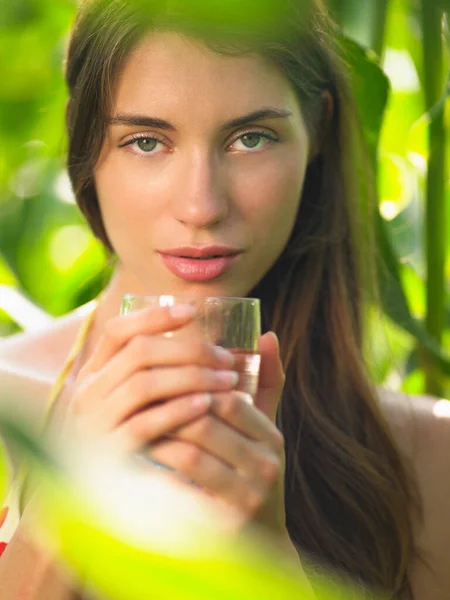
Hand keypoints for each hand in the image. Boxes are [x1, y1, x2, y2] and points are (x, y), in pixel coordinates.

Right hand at [60, 305, 238, 458]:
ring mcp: (93, 423)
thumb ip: (172, 367)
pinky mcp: (108, 454)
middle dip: (189, 350)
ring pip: (143, 385)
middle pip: (138, 353)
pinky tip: (207, 406)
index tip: (193, 312)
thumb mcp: (147, 400)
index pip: (117, 331)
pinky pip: (143, 426)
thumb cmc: (143, 438)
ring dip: (191, 378)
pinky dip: (177, 411)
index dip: (154, 316)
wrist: (110, 498)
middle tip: (227, 358)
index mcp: (94, 373)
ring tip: (227, 380)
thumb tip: (230, 328)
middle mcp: (87, 393)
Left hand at [147, 331, 286, 533]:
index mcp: (270, 436)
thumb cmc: (247, 472)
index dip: (190, 384)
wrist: (257, 540)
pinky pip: (180, 486)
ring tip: (132, 422)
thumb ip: (265, 383)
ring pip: (191, 449)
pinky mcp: (225, 521)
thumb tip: (267, 334)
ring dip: (156, 434)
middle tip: (136, 396)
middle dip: (167, 406)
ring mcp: (248, 495)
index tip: (159, 378)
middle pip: (206, 420)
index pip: (228, 397)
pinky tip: (138, 456)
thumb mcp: (261, 429)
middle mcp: (265, 464)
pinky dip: (156, 466)